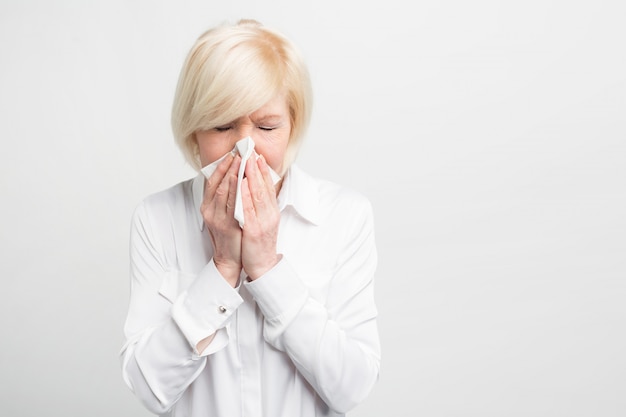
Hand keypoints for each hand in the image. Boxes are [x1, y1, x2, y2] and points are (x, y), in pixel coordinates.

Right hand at [200, 153, 242, 286]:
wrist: (229, 258)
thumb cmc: (229, 234)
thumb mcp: (222, 213)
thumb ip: (225, 197)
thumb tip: (232, 177)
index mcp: (207, 205)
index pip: (212, 181)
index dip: (221, 166)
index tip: (231, 153)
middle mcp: (209, 210)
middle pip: (218, 183)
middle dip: (229, 166)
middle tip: (239, 152)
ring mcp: (217, 218)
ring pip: (224, 192)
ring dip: (233, 174)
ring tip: (241, 161)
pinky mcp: (227, 226)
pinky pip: (232, 205)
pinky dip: (237, 191)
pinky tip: (243, 181)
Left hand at [240, 155, 280, 279]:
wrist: (263, 265)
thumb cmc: (260, 243)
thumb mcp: (264, 221)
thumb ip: (261, 206)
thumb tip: (254, 188)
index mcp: (272, 212)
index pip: (269, 187)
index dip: (264, 171)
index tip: (258, 156)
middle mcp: (269, 215)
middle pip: (263, 187)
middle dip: (256, 168)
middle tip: (251, 152)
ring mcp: (262, 222)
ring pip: (256, 195)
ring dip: (251, 177)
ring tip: (245, 162)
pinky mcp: (253, 231)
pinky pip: (248, 210)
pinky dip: (244, 195)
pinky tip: (240, 184)